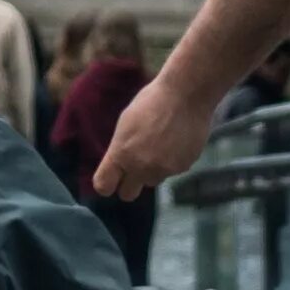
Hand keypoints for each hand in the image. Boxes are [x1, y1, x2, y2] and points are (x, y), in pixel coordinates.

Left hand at [91, 71, 213, 202]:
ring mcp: (163, 170)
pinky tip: (176, 142)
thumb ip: (121, 148)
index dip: (106, 184)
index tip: (111, 178)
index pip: (103, 186)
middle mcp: (140, 167)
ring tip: (160, 145)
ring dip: (152, 170)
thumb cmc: (151, 102)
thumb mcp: (126, 123)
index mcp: (121, 154)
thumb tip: (120, 164)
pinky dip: (172, 162)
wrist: (186, 95)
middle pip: (128, 194)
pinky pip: (171, 172)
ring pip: (152, 181)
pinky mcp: (183, 168)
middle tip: (134, 169)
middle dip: (129, 185)